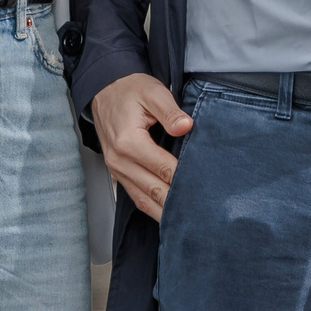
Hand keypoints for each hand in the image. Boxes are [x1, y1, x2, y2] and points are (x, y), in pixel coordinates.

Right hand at [92, 71, 194, 219]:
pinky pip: (136, 197)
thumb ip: (170, 111)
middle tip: (204, 211)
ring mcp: (117, 170)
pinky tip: (169, 215)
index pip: (164, 168)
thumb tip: (186, 126)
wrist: (104, 90)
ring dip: (165, 211)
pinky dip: (153, 208)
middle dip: (178, 202)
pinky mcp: (118, 174)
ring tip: (190, 220)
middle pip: (154, 190)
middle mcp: (119, 161)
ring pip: (144, 200)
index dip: (186, 178)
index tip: (206, 186)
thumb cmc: (129, 90)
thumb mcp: (153, 92)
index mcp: (128, 142)